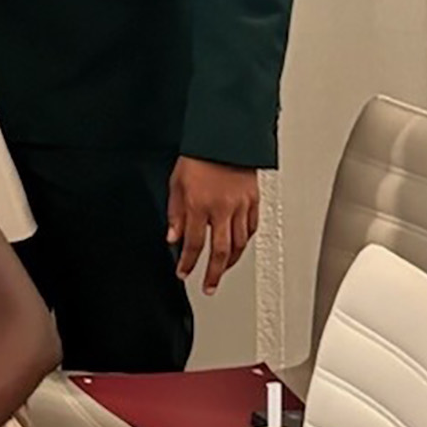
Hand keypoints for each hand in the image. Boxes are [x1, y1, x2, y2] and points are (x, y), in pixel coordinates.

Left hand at [167, 155, 261, 293]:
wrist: (223, 140)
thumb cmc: (198, 158)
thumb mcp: (175, 185)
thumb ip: (175, 214)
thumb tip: (172, 238)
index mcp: (199, 205)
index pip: (192, 244)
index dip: (188, 262)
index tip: (184, 273)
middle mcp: (222, 209)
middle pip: (220, 251)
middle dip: (213, 273)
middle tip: (209, 286)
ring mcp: (240, 207)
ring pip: (239, 244)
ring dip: (230, 262)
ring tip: (222, 271)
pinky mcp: (254, 202)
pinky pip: (251, 229)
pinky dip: (244, 242)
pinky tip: (239, 248)